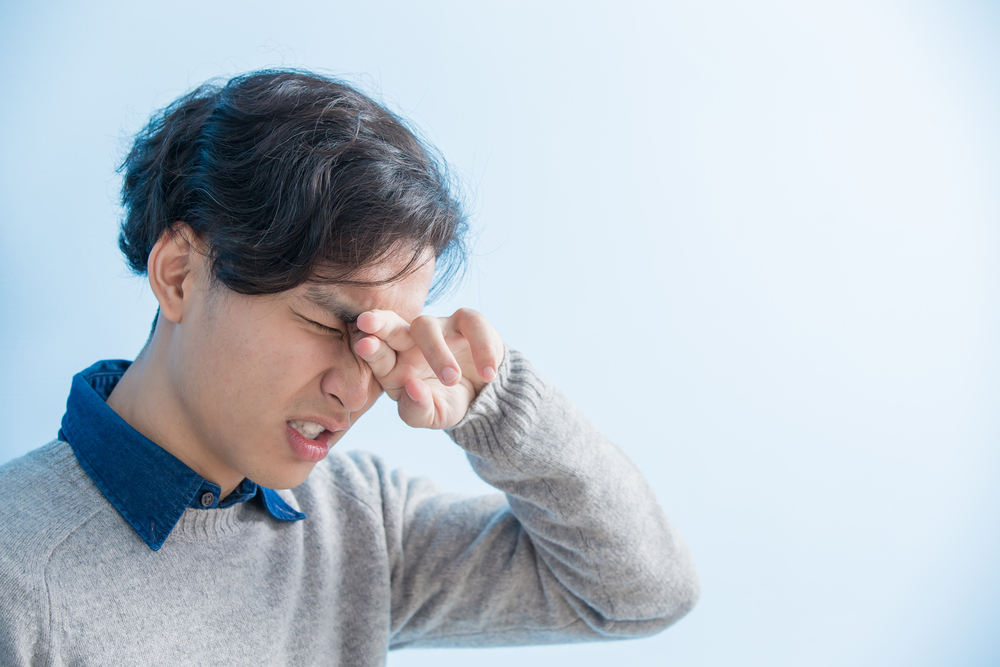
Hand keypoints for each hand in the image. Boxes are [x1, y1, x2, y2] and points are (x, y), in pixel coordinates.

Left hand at [353, 308, 503, 428]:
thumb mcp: (431, 416)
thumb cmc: (447, 403)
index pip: (377, 353)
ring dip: (436, 352)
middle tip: (368, 323)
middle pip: (392, 326)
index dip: (370, 348)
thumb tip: (413, 388)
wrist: (484, 395)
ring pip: (427, 326)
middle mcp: (410, 342)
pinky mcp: (468, 323)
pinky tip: (487, 374)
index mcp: (394, 365)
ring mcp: (438, 328)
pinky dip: (482, 349)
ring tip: (451, 379)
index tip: (363, 345)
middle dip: (380, 323)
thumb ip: (416, 410)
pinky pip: (472, 326)